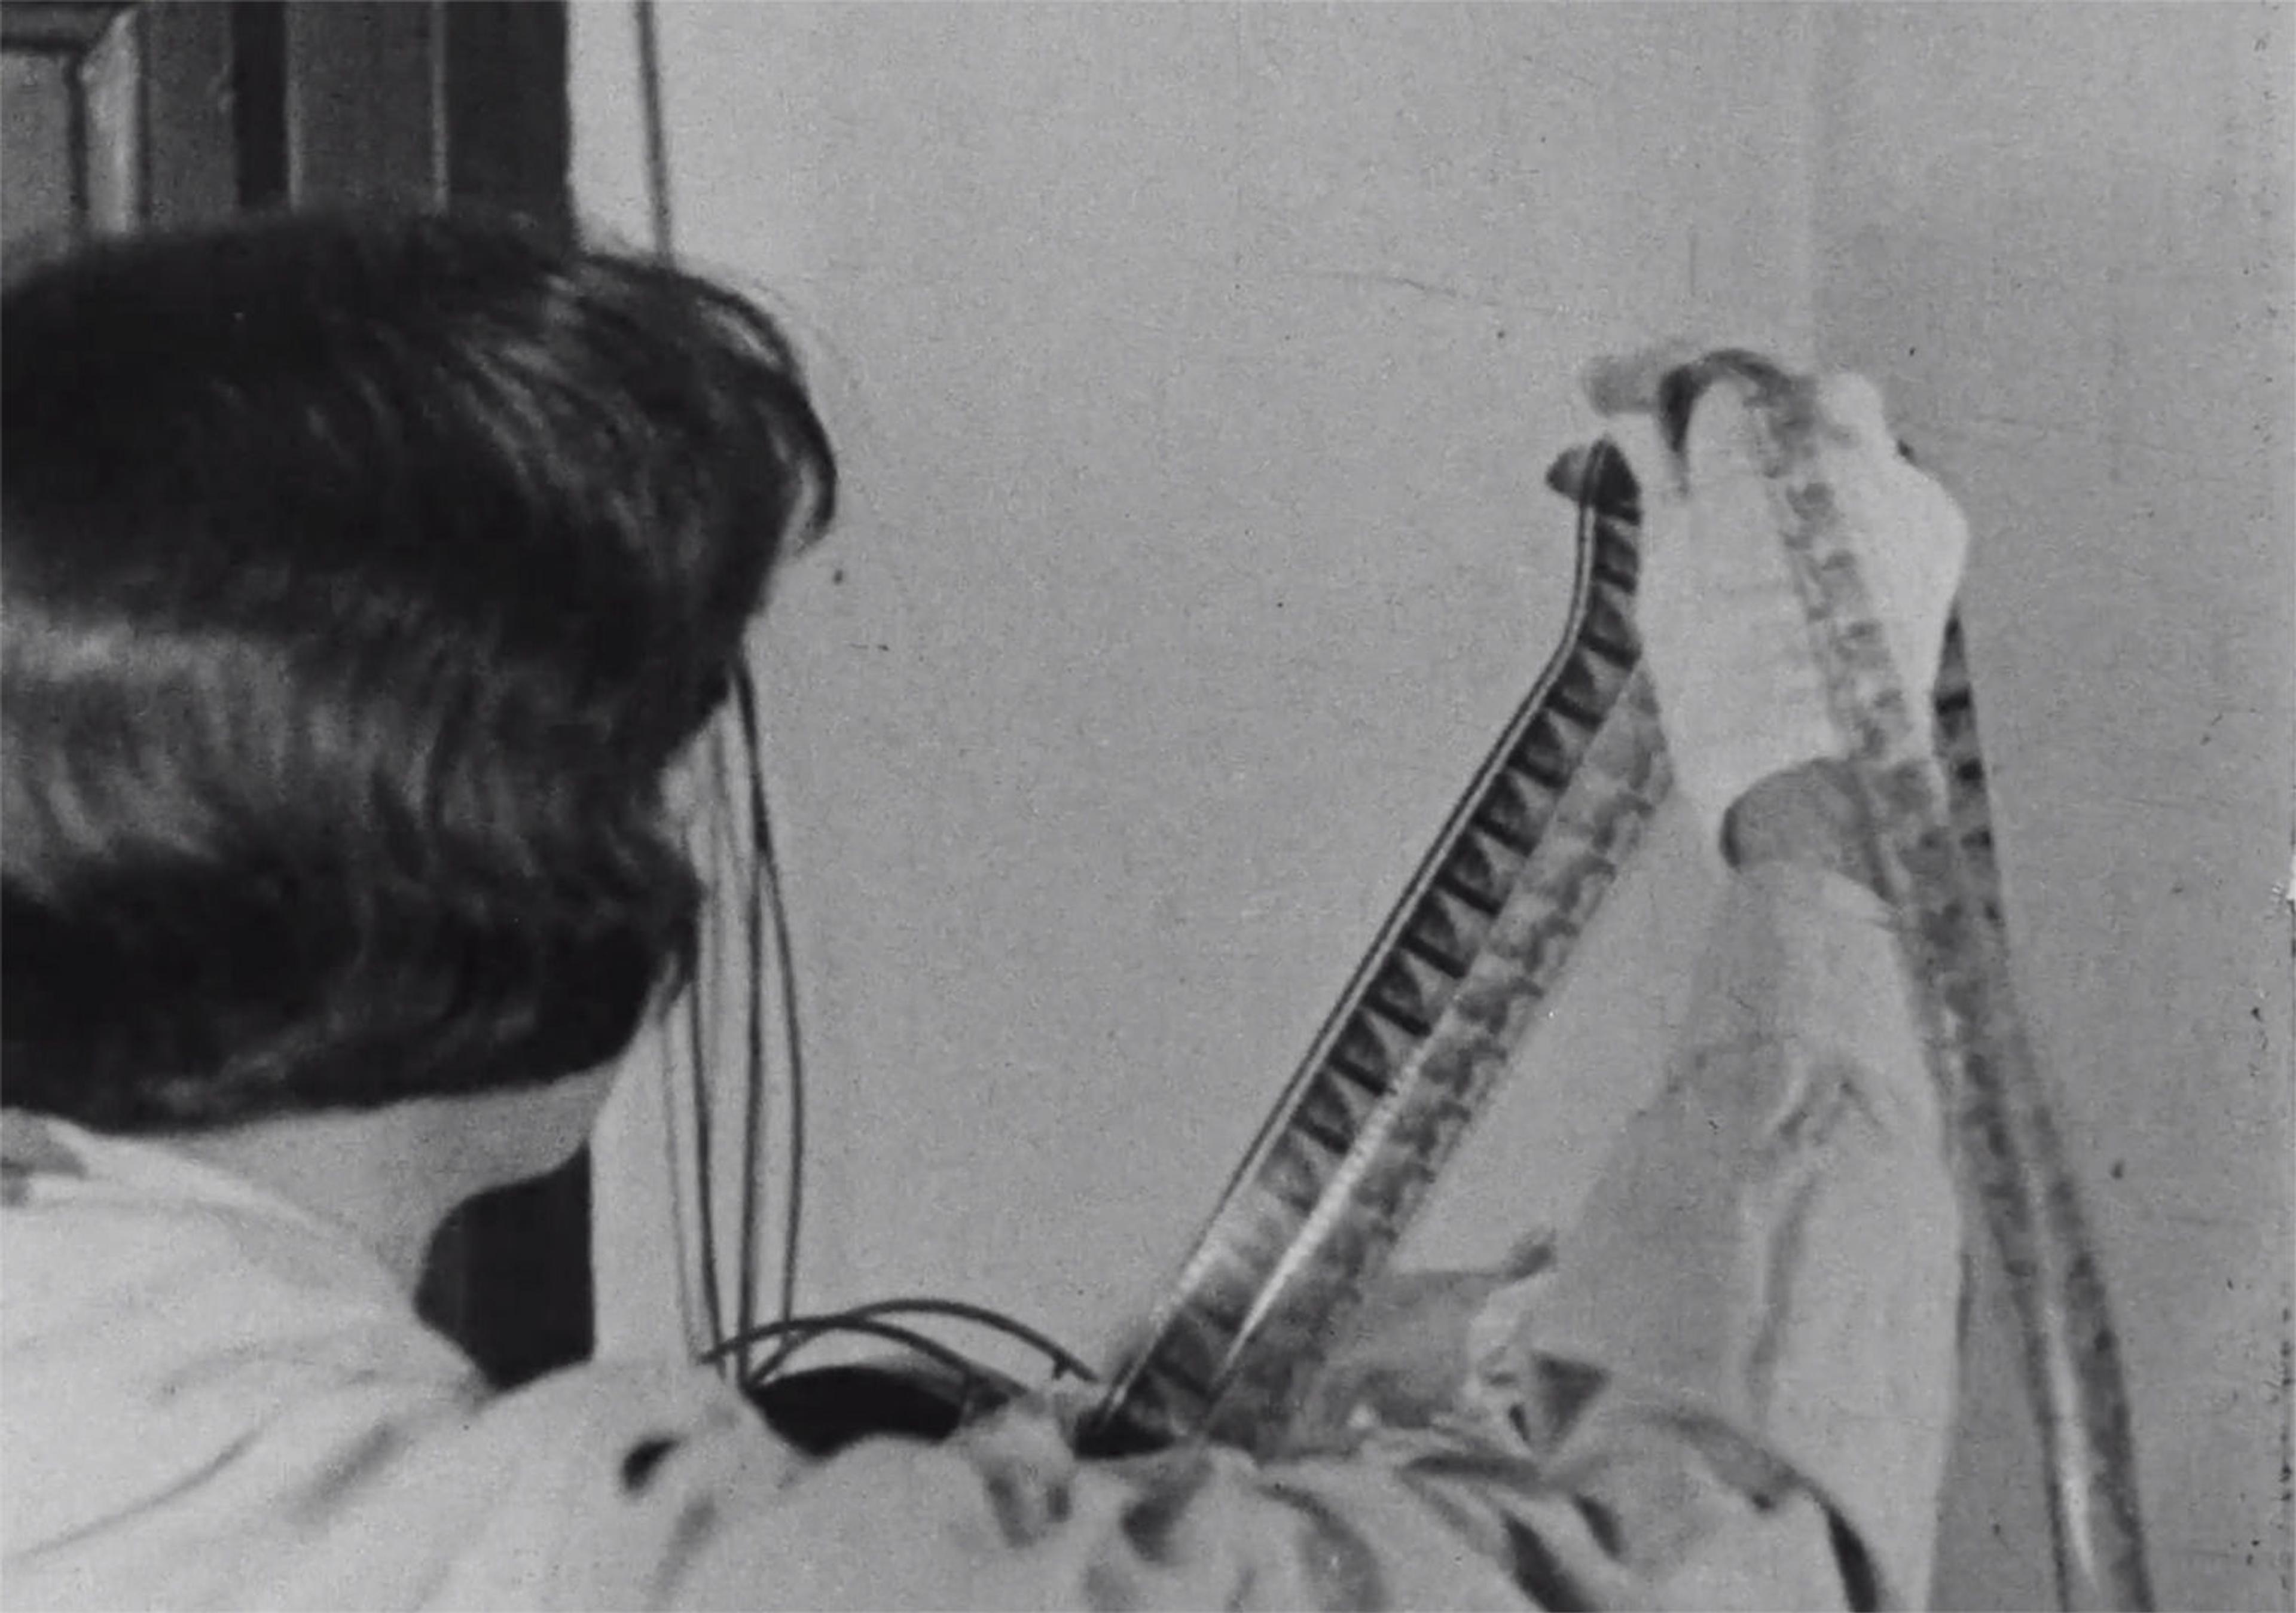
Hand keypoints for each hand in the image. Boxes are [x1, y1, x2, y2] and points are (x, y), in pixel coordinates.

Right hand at [1583, 346, 1970, 858]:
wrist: (1811, 775)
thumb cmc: (1723, 683)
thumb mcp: (1666, 564)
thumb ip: (1658, 469)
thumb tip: (1627, 405)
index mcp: (1765, 450)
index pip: (1708, 374)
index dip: (1653, 377)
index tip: (1607, 384)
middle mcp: (1849, 449)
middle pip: (1784, 389)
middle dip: (1727, 411)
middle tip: (1667, 449)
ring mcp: (1904, 486)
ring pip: (1842, 424)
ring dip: (1784, 449)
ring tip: (1731, 507)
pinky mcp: (1938, 528)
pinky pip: (1884, 476)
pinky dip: (1838, 493)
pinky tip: (1798, 543)